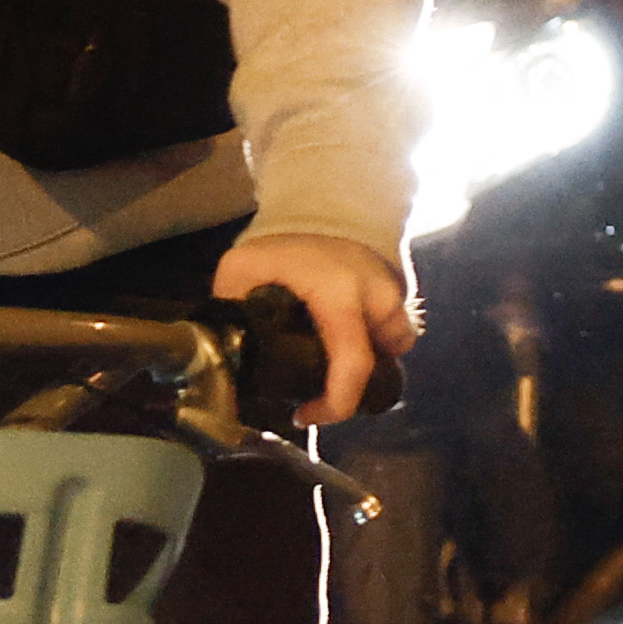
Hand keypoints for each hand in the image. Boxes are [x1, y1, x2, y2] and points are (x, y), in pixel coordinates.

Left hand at [214, 231, 415, 426]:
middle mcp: (377, 299)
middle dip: (350, 389)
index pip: (353, 364)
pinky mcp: (400, 298)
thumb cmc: (283, 244)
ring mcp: (394, 298)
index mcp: (339, 295)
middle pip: (381, 368)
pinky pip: (396, 336)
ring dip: (366, 365)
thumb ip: (231, 305)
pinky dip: (376, 347)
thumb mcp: (242, 268)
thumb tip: (222, 353)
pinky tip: (346, 342)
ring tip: (330, 363)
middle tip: (315, 391)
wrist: (326, 208)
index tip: (304, 415)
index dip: (334, 404)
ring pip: (393, 352)